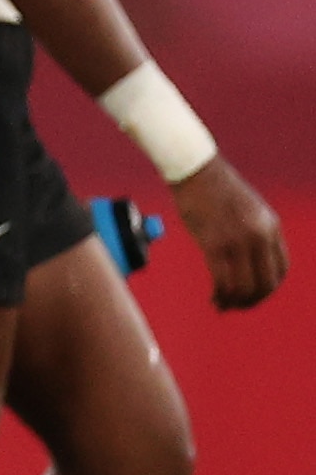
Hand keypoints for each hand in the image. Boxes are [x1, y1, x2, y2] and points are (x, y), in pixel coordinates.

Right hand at [175, 158, 285, 310]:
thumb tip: (248, 256)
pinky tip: (214, 297)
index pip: (281, 269)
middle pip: (266, 282)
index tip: (253, 293)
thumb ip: (252, 231)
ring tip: (222, 304)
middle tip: (238, 305)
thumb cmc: (213, 187)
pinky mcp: (214, 243)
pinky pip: (223, 279)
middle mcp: (259, 235)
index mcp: (271, 226)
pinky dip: (220, 294)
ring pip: (245, 286)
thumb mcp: (246, 209)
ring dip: (235, 301)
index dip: (268, 288)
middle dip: (253, 300)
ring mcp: (238, 240)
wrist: (194, 168)